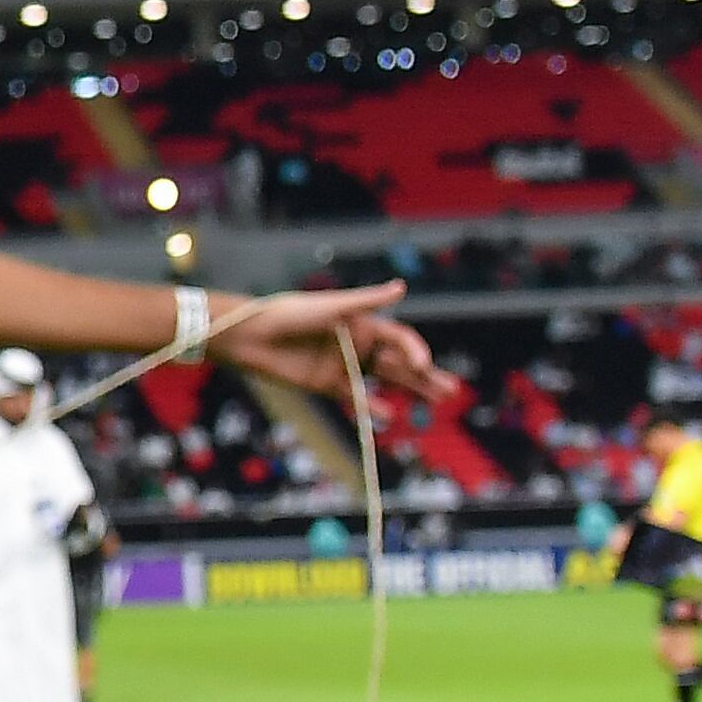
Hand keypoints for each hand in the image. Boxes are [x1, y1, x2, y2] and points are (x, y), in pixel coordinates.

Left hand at [207, 282, 456, 408]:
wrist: (250, 336)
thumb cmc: (290, 313)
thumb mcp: (331, 307)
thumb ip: (366, 302)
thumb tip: (402, 286)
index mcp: (360, 323)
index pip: (398, 339)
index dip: (414, 350)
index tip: (422, 363)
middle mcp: (356, 345)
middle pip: (398, 363)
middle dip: (425, 375)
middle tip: (452, 390)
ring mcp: (343, 366)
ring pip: (384, 381)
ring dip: (410, 391)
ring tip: (436, 401)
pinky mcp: (326, 385)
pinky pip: (355, 398)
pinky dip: (372, 407)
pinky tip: (390, 414)